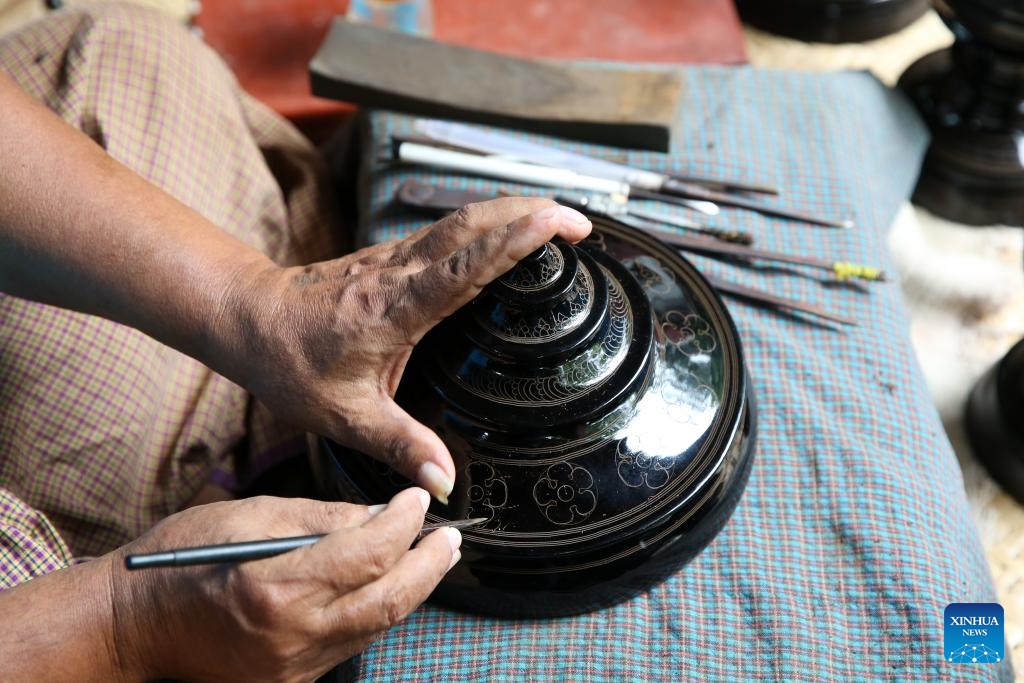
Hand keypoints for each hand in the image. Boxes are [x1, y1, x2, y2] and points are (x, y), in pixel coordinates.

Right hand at [111, 488, 454, 681]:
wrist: (134, 630)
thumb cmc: (179, 563)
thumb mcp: (249, 516)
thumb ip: (320, 518)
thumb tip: (378, 515)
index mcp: (275, 587)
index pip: (367, 553)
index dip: (403, 523)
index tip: (416, 500)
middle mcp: (291, 637)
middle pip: (389, 599)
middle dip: (429, 564)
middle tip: (450, 537)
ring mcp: (293, 669)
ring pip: (376, 626)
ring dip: (412, 588)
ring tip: (431, 557)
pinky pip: (351, 644)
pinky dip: (376, 611)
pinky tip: (388, 586)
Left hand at [224, 198, 590, 501]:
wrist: (246, 316)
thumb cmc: (289, 363)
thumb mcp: (343, 416)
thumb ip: (399, 445)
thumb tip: (443, 483)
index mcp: (393, 310)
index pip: (463, 268)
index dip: (512, 244)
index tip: (555, 224)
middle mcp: (398, 274)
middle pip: (472, 227)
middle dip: (529, 215)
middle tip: (580, 223)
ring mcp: (394, 259)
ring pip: (461, 221)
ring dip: (511, 211)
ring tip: (559, 218)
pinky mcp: (390, 257)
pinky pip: (447, 232)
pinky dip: (486, 225)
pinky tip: (506, 232)